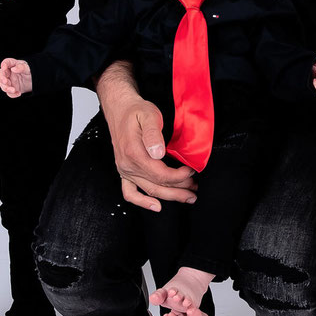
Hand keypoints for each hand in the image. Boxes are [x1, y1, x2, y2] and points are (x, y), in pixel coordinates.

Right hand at [0, 57, 31, 97]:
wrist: (35, 81)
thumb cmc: (31, 72)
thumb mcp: (28, 69)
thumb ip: (21, 67)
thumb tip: (13, 69)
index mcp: (13, 65)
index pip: (6, 62)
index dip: (4, 64)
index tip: (4, 67)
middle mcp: (9, 73)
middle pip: (0, 74)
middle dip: (1, 78)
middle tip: (5, 81)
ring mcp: (9, 81)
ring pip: (3, 85)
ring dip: (6, 88)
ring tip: (14, 90)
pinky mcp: (11, 89)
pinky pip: (9, 93)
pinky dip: (12, 94)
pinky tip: (18, 93)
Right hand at [96, 61, 196, 212]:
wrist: (120, 109)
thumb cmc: (136, 111)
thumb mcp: (149, 115)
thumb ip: (154, 133)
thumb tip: (158, 153)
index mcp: (133, 153)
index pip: (160, 174)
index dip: (178, 176)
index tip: (191, 170)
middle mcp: (127, 165)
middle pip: (156, 186)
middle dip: (179, 190)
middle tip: (195, 191)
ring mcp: (124, 170)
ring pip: (148, 190)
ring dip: (169, 196)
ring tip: (187, 197)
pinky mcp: (124, 171)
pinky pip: (129, 192)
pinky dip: (141, 201)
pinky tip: (156, 206)